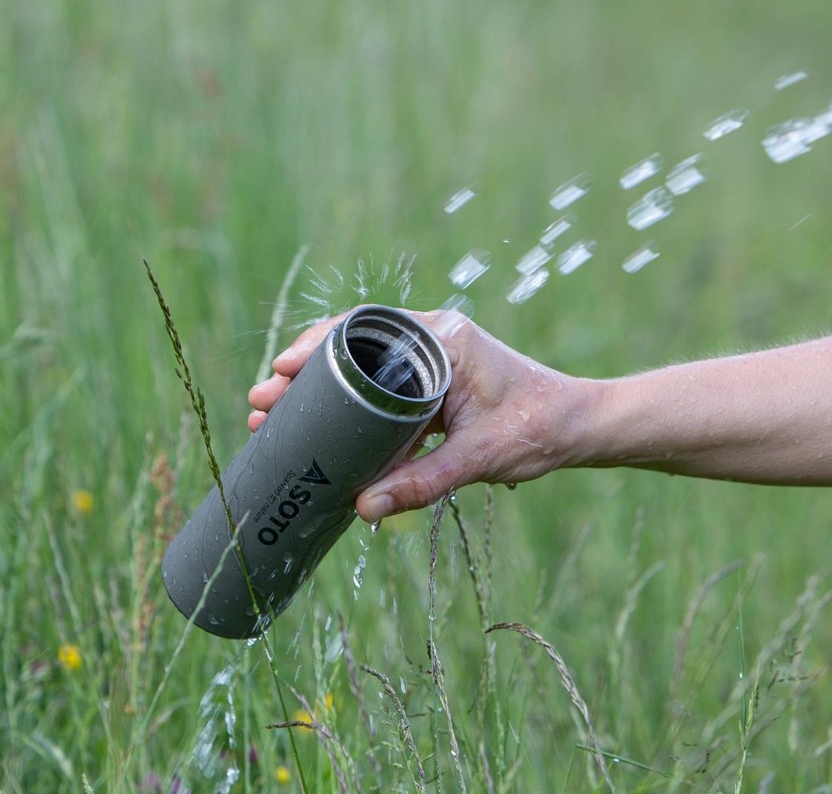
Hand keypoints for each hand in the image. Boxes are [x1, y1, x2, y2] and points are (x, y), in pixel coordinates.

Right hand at [247, 311, 588, 521]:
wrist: (580, 426)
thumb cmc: (539, 430)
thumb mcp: (476, 459)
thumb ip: (420, 483)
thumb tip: (363, 510)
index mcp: (443, 339)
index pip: (365, 332)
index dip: (317, 350)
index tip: (281, 370)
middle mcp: (434, 337)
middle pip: (353, 347)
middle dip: (304, 373)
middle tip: (262, 401)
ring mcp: (432, 356)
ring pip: (362, 365)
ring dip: (321, 387)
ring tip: (277, 412)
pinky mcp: (433, 379)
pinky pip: (381, 382)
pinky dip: (349, 399)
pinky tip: (322, 423)